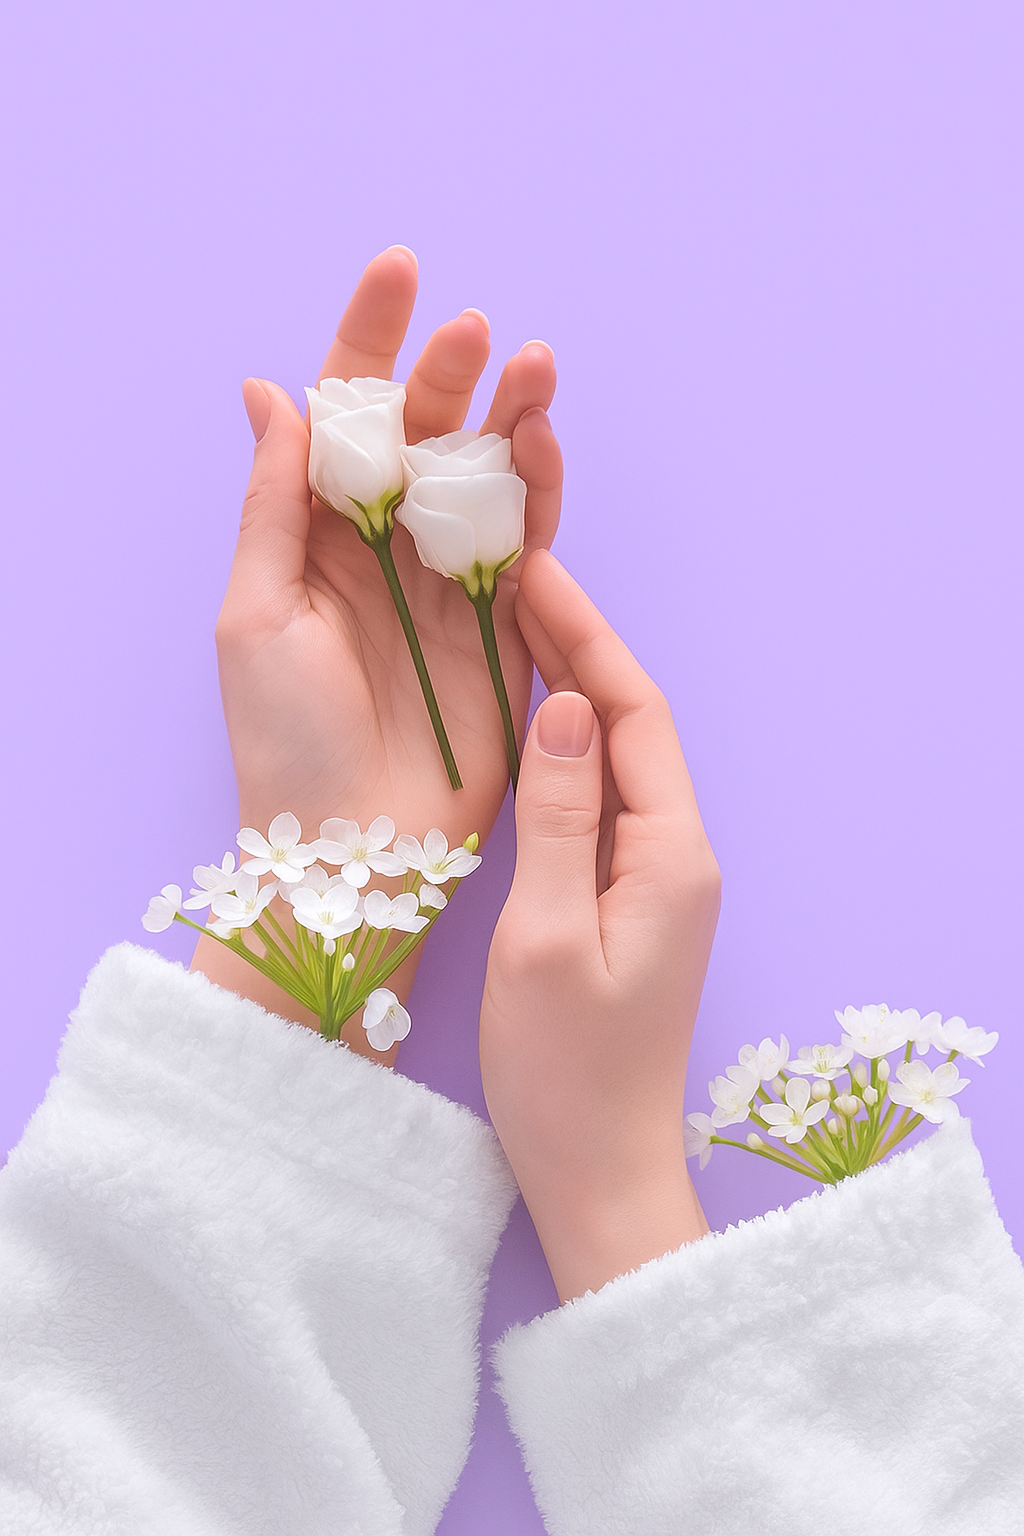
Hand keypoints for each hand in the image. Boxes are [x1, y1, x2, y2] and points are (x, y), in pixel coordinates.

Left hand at [191, 247, 561, 1053]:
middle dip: (448, 373)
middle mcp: (386, 546)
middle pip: (424, 435)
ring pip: (487, 476)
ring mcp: (450, 582)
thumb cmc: (285, 739)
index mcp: (316, 535)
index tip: (398, 270)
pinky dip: (541, 490)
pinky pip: (530, 541)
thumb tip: (273, 388)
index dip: (368, 340)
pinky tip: (543, 443)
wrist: (356, 848)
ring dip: (510, 417)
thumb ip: (274, 501)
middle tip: (473, 330)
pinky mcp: (508, 623)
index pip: (344, 418)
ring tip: (531, 366)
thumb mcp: (256, 613)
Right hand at [479, 551, 720, 1301]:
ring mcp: (658, 879)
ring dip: (569, 691)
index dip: (586, 637)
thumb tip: (563, 706)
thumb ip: (559, 816)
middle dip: (578, 647)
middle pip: (632, 725)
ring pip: (616, 759)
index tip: (534, 572)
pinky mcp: (630, 901)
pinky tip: (523, 726)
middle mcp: (679, 854)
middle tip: (513, 579)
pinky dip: (563, 752)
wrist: (600, 1171)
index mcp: (672, 854)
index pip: (635, 714)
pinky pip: (601, 802)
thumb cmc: (566, 1071)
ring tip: (510, 627)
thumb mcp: (545, 935)